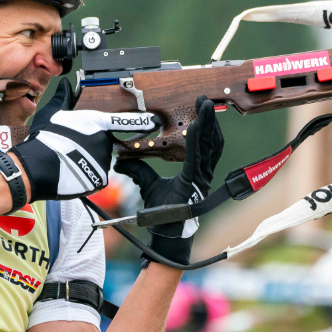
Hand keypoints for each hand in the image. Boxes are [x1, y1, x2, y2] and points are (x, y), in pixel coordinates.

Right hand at [12, 78, 156, 200]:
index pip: (124, 121)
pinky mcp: (100, 179)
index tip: (155, 121)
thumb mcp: (53, 113)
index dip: (141, 121)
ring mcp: (104, 161)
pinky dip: (86, 176)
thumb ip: (65, 98)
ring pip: (100, 161)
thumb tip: (67, 85)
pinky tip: (72, 172)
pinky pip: (96, 177)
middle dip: (91, 146)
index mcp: (97, 124)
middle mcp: (104, 142)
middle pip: (104, 144)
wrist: (35, 168)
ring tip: (68, 160)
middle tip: (72, 148)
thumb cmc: (44, 139)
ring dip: (88, 162)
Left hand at [114, 96, 223, 264]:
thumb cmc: (162, 211)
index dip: (204, 125)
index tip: (201, 108)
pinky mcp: (194, 182)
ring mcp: (201, 177)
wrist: (165, 231)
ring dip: (208, 125)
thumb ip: (139, 170)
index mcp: (195, 171)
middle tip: (205, 100)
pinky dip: (196, 142)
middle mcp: (202, 172)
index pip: (203, 143)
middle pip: (210, 140)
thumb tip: (121, 161)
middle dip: (208, 119)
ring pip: (209, 146)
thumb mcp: (147, 184)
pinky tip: (195, 127)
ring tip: (206, 107)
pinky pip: (196, 158)